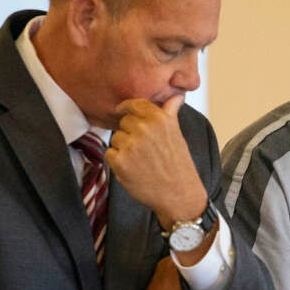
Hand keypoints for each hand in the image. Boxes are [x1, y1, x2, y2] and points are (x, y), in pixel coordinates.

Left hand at [106, 96, 206, 228]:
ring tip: (141, 160)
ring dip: (123, 148)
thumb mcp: (177, 134)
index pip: (134, 104)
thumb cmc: (179, 164)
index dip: (127, 108)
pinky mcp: (120, 161)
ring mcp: (131, 145)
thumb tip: (176, 96)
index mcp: (159, 119)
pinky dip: (118, 161)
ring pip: (116, 138)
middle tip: (144, 149)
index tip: (123, 111)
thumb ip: (170, 112)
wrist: (179, 193)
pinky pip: (110, 153)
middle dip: (129, 133)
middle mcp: (144, 128)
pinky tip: (134, 168)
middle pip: (123, 122)